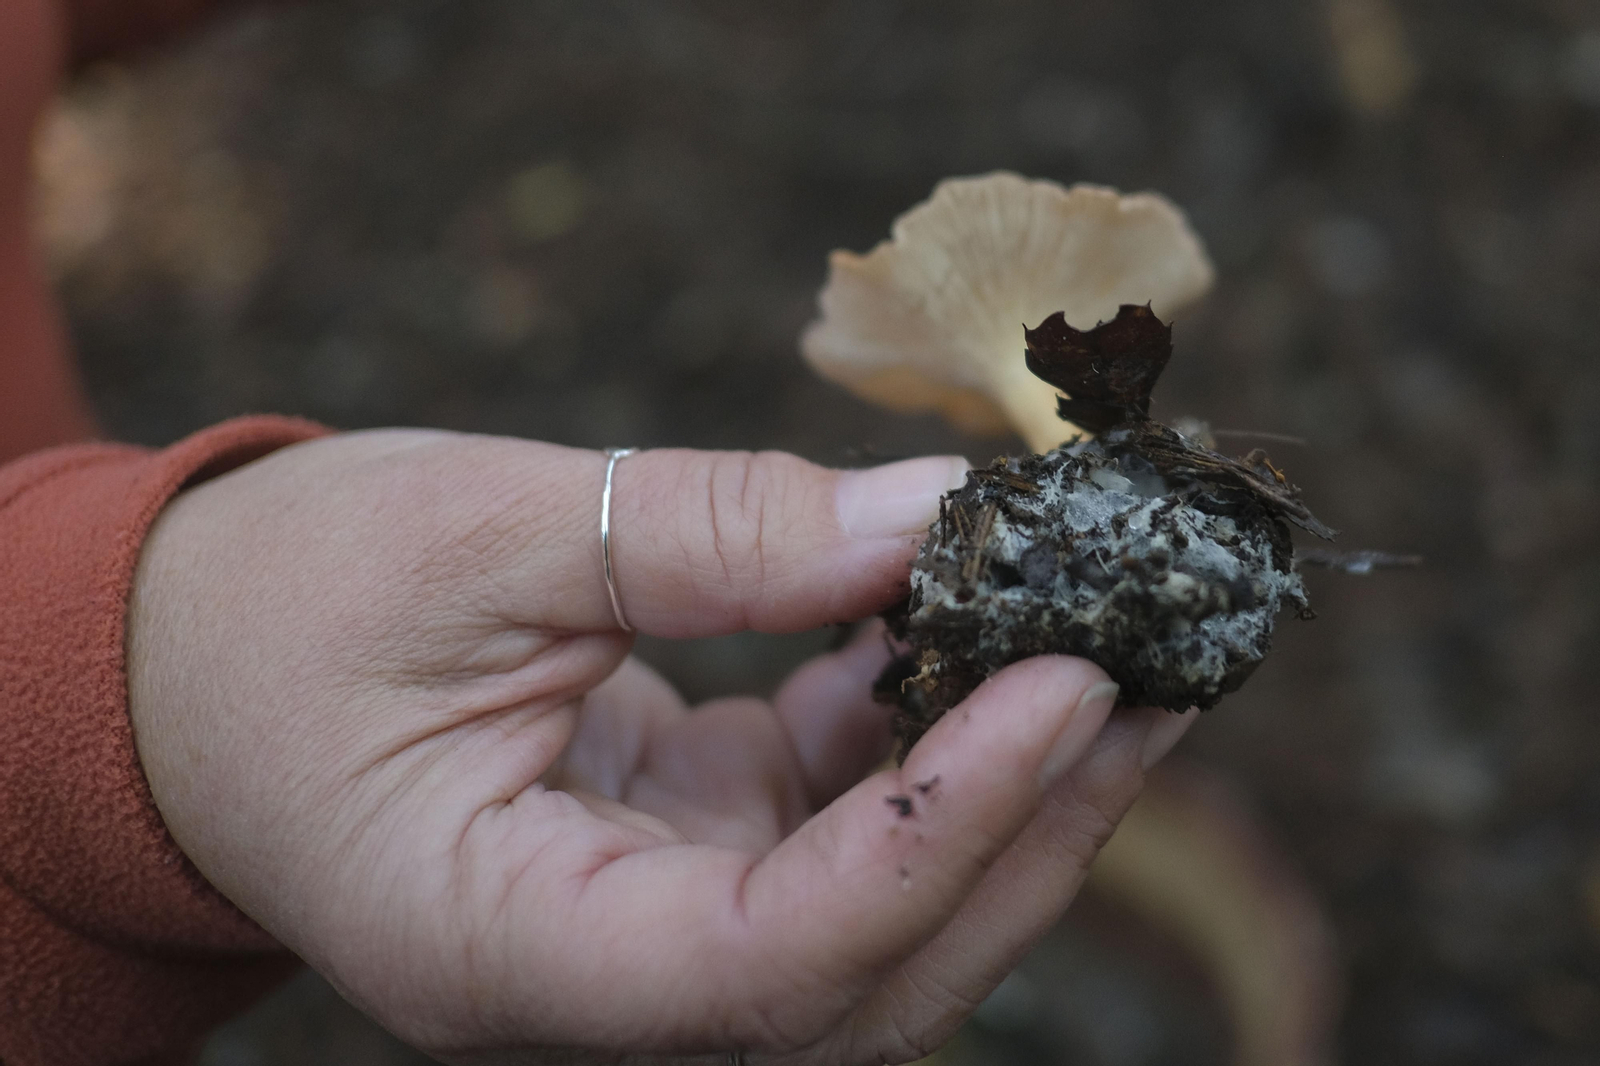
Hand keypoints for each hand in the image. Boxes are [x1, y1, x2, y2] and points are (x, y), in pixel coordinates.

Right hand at [127, 429, 1192, 1063]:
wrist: (192, 660)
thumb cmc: (278, 607)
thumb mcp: (472, 536)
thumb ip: (704, 533)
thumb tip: (929, 518)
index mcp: (502, 951)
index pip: (765, 971)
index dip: (936, 838)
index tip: (1061, 686)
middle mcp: (599, 979)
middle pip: (866, 969)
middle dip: (1030, 825)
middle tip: (1159, 666)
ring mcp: (654, 923)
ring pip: (879, 909)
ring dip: (1010, 784)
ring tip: (1117, 640)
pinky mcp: (685, 848)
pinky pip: (837, 820)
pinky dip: (920, 728)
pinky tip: (967, 621)